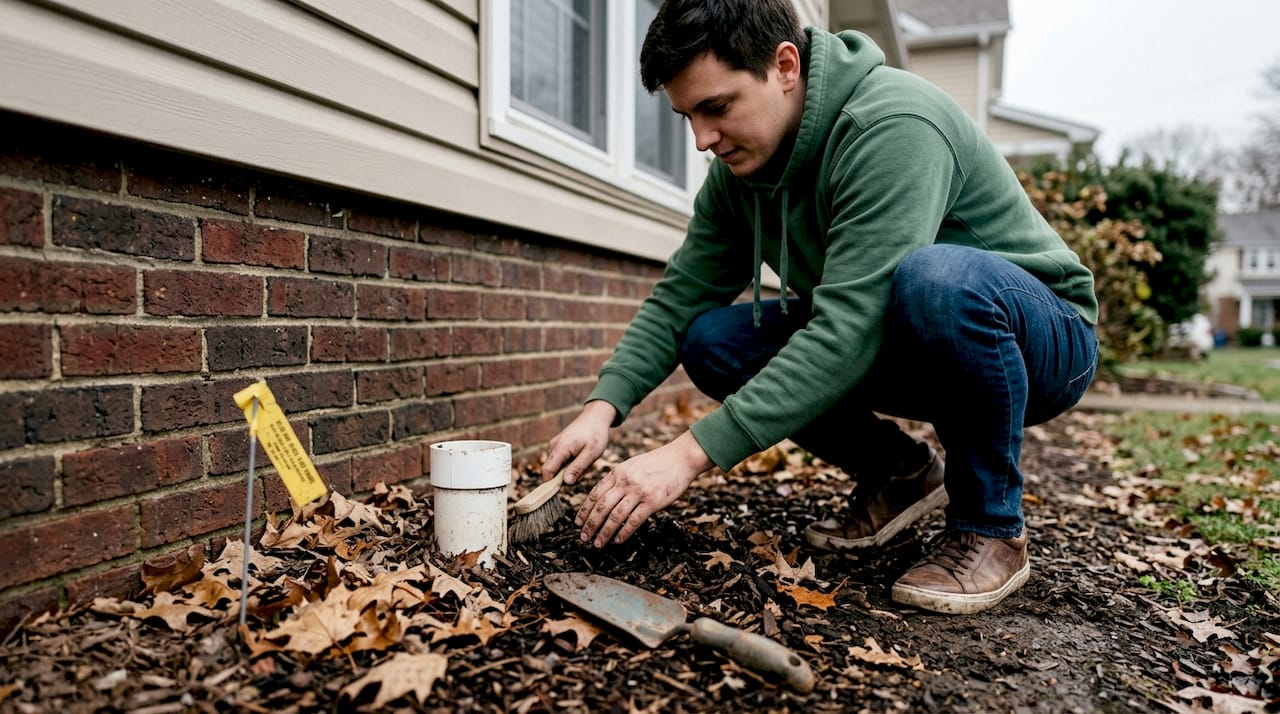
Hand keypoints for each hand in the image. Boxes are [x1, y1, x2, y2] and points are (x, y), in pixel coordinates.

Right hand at [543, 401, 615, 484]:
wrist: (595, 417)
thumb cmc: (596, 434)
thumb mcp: (591, 453)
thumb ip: (577, 468)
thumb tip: (565, 483)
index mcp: (560, 448)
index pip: (547, 472)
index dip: (551, 484)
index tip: (563, 491)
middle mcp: (553, 447)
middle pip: (552, 471)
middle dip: (565, 475)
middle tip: (584, 468)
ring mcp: (554, 445)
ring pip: (557, 466)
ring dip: (569, 468)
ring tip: (585, 460)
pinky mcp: (557, 445)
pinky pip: (560, 460)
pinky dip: (570, 462)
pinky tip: (581, 455)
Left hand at [576, 431, 712, 546]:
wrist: (681, 458)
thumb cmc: (657, 463)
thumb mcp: (632, 465)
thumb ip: (618, 479)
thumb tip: (604, 497)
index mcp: (618, 472)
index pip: (595, 494)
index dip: (584, 510)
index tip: (578, 523)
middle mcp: (625, 482)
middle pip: (601, 507)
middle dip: (590, 525)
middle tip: (584, 537)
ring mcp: (639, 492)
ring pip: (615, 517)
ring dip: (604, 532)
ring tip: (598, 544)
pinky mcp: (653, 502)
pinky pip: (634, 521)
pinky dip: (624, 533)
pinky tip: (618, 540)